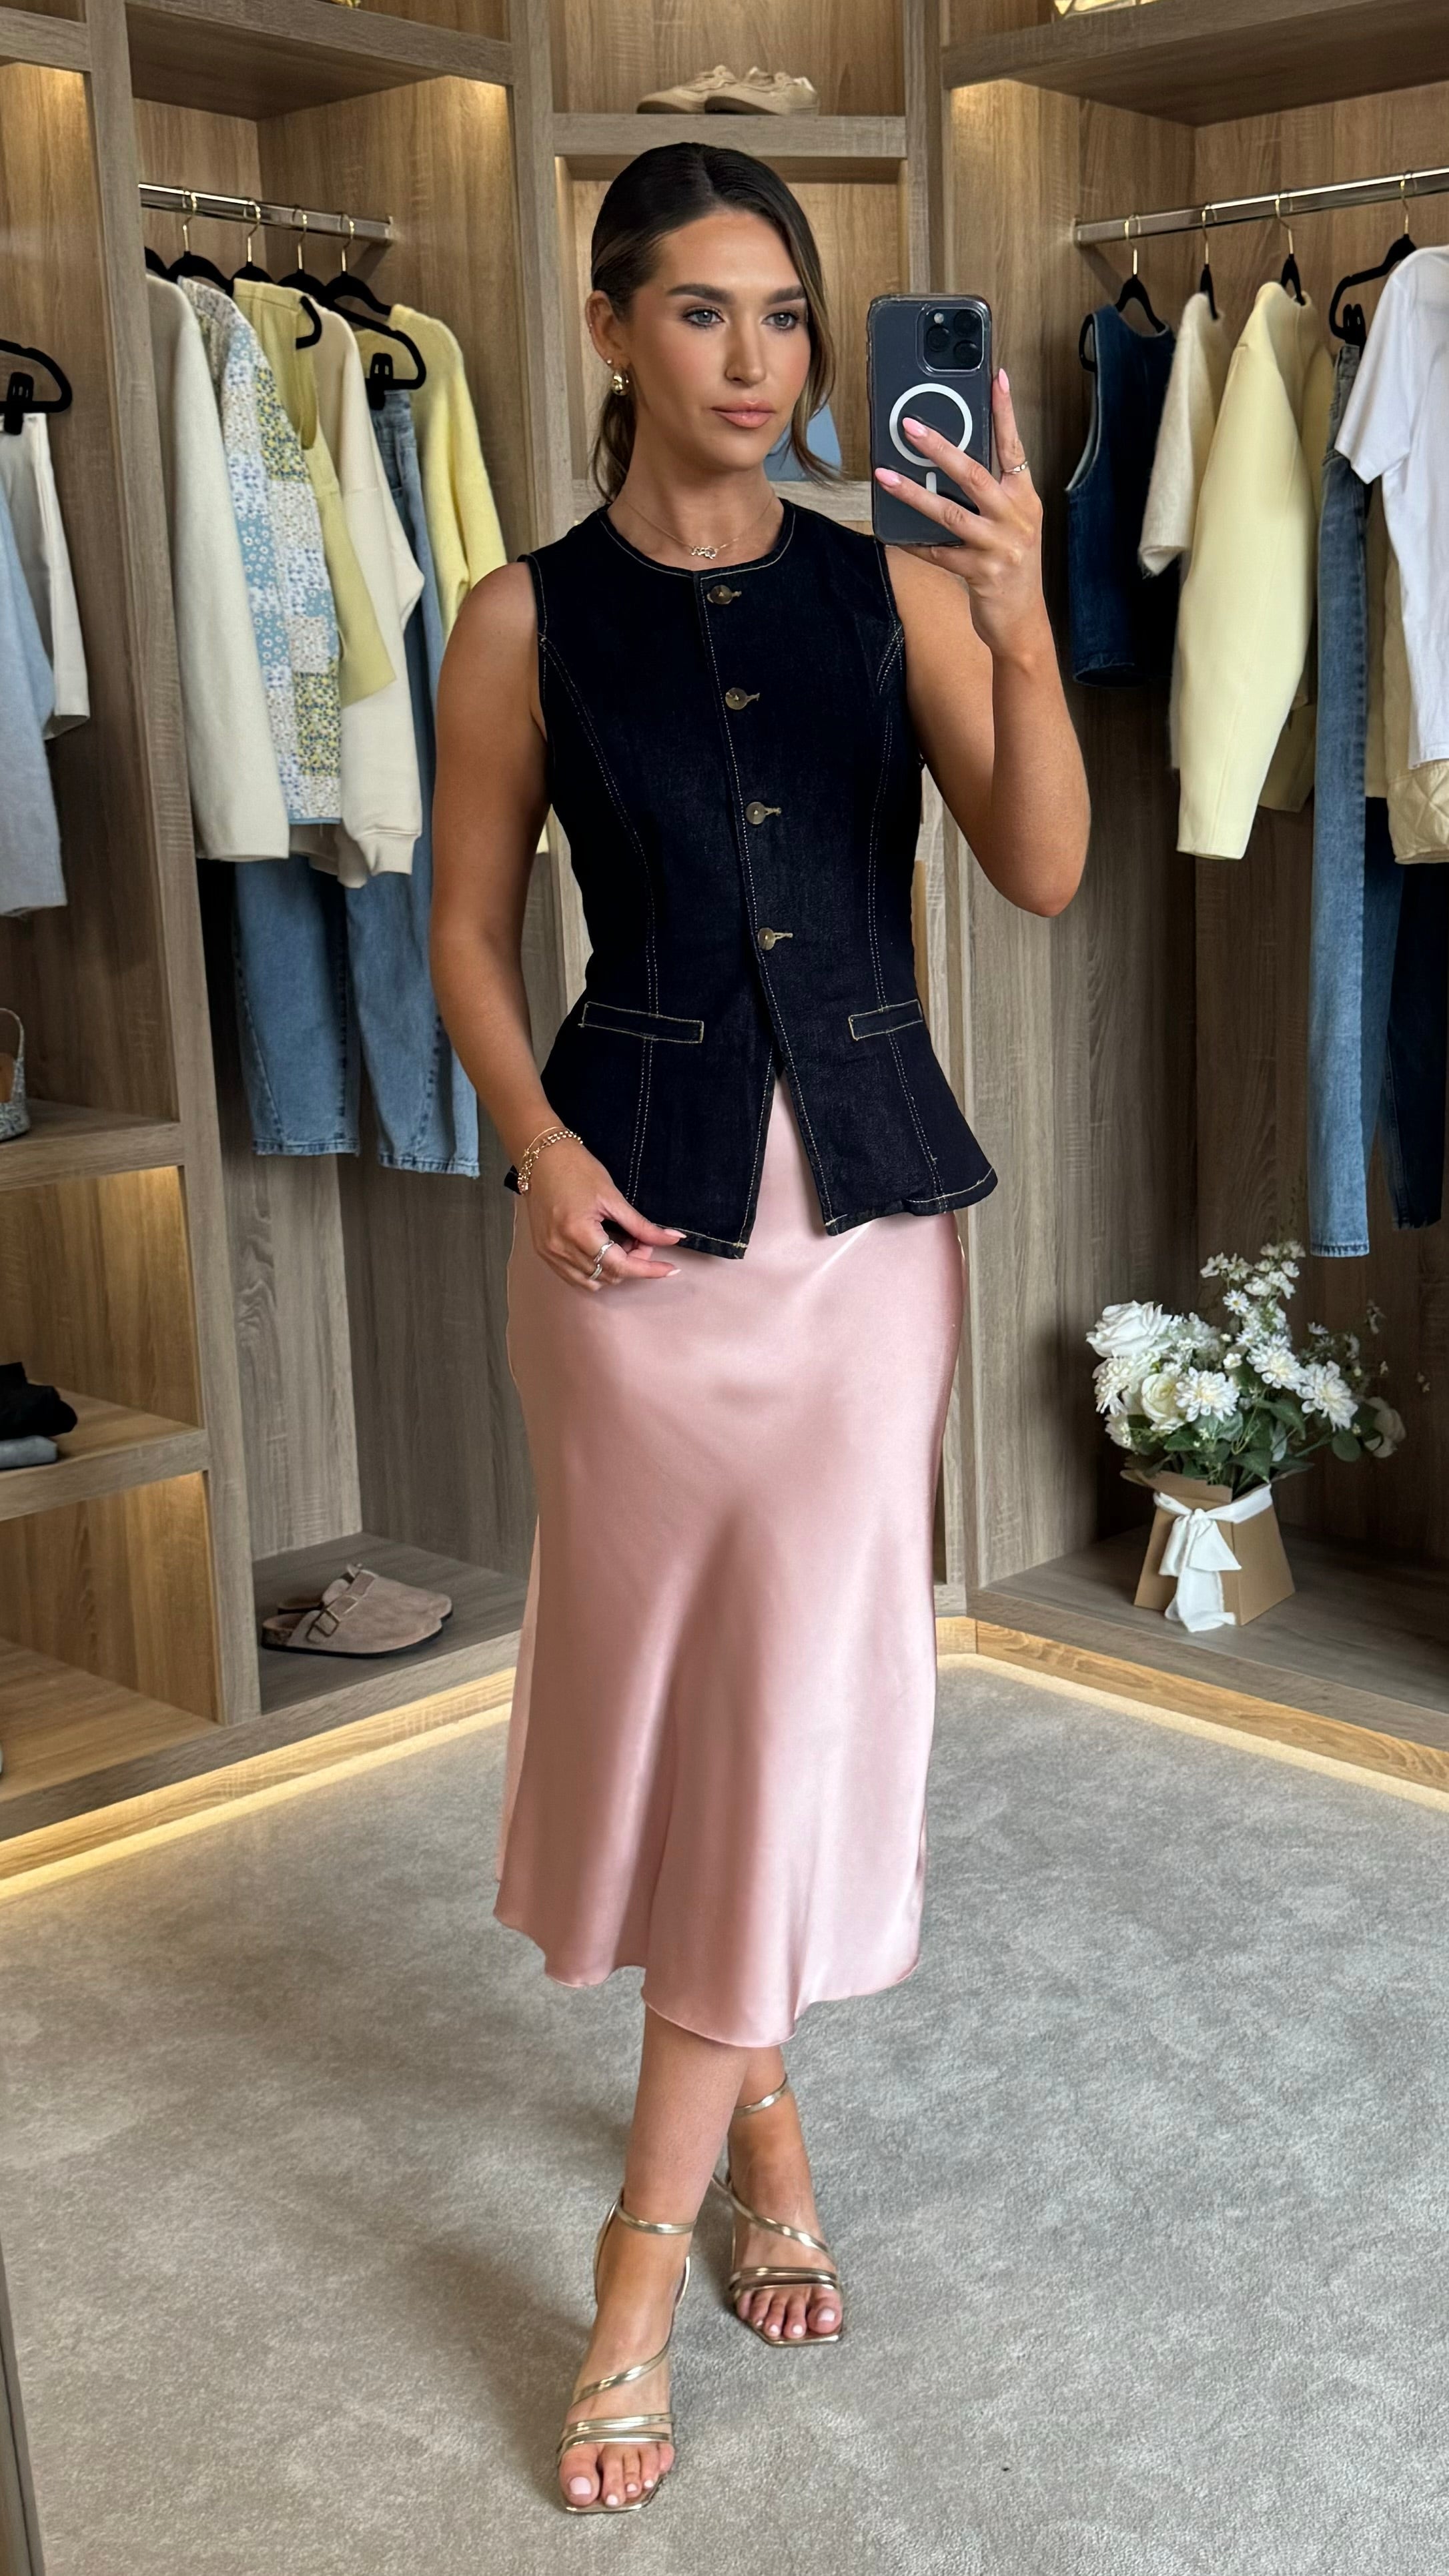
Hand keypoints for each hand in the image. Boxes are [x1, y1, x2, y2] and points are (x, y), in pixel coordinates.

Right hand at [523, 1137, 684, 1290]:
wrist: (542, 1158)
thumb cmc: (577, 1169)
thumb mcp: (613, 1197)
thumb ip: (641, 1225)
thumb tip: (673, 1239)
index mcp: (578, 1232)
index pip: (620, 1266)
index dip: (648, 1270)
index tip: (670, 1269)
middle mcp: (561, 1249)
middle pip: (609, 1276)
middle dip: (633, 1263)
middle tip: (641, 1239)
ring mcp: (550, 1253)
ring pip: (593, 1282)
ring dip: (615, 1270)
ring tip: (622, 1244)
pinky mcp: (544, 1253)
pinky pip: (575, 1277)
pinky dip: (595, 1270)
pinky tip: (604, 1250)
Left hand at [874, 368, 1046, 662]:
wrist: (1023, 623)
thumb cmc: (1012, 569)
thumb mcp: (1012, 525)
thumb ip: (991, 496)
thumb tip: (951, 464)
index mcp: (1025, 498)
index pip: (1013, 446)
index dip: (1004, 411)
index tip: (997, 377)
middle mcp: (1016, 517)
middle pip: (974, 473)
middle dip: (941, 447)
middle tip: (910, 426)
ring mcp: (1000, 546)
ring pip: (950, 513)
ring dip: (914, 494)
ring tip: (886, 476)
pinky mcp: (981, 573)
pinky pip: (939, 553)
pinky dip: (916, 543)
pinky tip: (895, 534)